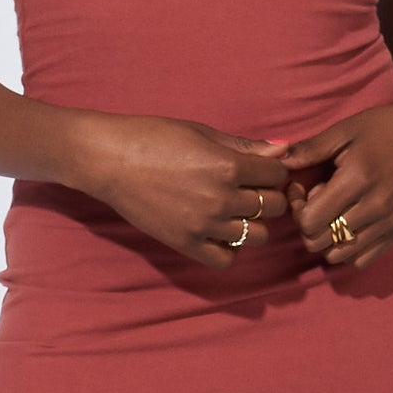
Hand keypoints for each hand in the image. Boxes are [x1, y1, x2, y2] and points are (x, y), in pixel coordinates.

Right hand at [73, 115, 292, 268]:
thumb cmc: (154, 138)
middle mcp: (221, 199)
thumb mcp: (203, 133)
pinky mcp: (185, 244)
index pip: (278, 176)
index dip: (273, 172)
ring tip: (234, 212)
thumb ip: (245, 146)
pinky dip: (230, 248)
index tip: (260, 170)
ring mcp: (204, 225)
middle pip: (273, 207)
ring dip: (253, 224)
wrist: (110, 160)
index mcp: (228, 167)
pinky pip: (226, 259)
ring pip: (258, 236)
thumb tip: (282, 150)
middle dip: (267, 197)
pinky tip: (220, 232)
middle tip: (249, 190)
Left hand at [280, 93, 392, 268]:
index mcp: (357, 179)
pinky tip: (347, 227)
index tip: (301, 191)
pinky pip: (361, 260)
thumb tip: (278, 163)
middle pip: (319, 241)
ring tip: (332, 215)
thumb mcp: (344, 131)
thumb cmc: (382, 128)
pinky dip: (347, 250)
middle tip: (316, 203)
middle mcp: (375, 206)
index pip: (310, 220)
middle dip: (308, 225)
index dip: (297, 208)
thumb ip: (310, 149)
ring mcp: (388, 223)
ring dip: (326, 240)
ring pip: (338, 255)